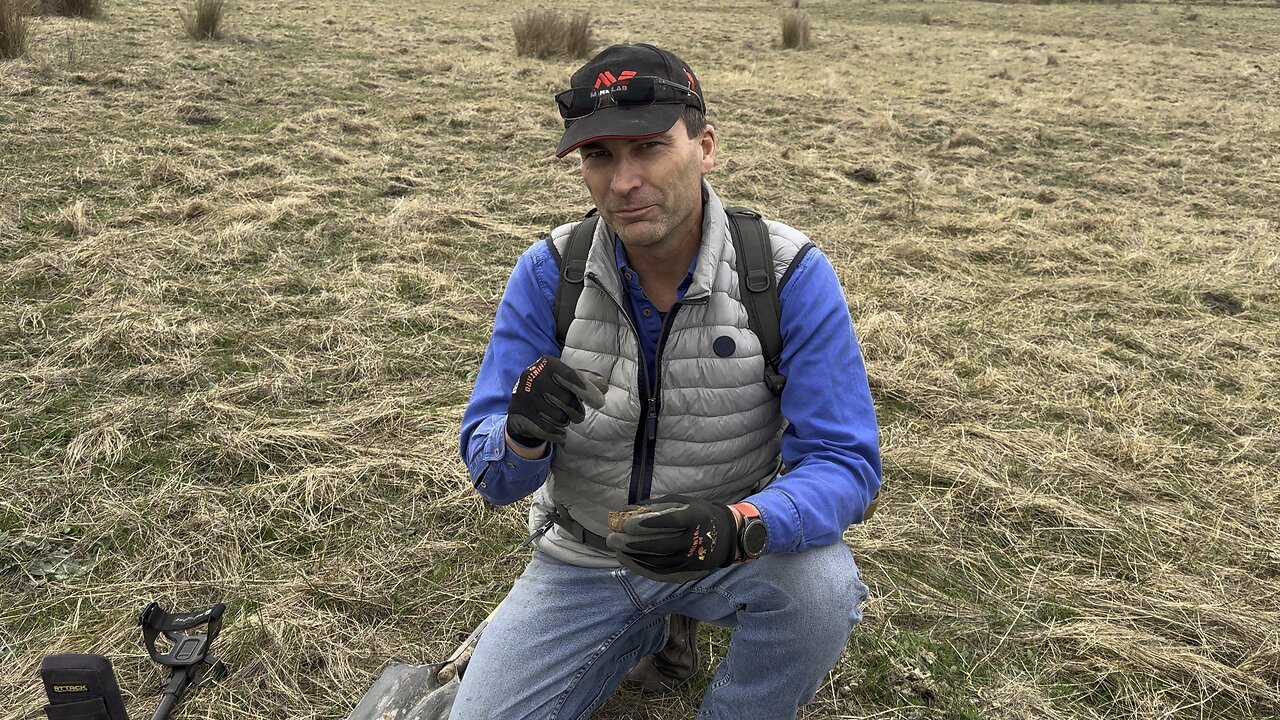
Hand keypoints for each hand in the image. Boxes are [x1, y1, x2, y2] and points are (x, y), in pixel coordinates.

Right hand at [506, 356, 607, 445]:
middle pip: (567, 399)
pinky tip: (560, 433)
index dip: (587, 390)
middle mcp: (534, 375)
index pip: (571, 376)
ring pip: (558, 417)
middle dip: (578, 411)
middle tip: (579, 416)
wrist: (523, 401)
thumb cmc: (553, 387)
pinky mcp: (519, 412)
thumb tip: (603, 387)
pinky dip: (557, 433)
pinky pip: (546, 428)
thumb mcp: (569, 380)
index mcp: (548, 363)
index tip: (599, 403)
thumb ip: (588, 380)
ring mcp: (524, 394)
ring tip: (564, 419)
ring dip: (566, 422)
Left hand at [606, 495, 737, 581]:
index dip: (648, 523)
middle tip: (612, 538)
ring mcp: (692, 559)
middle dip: (634, 543)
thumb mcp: (682, 502)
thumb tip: (626, 509)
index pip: (671, 521)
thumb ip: (656, 505)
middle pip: (662, 545)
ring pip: (659, 561)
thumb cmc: (696, 514)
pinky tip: (627, 560)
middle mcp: (696, 540)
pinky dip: (641, 568)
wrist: (724, 536)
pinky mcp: (687, 572)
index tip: (626, 523)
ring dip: (634, 556)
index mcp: (696, 517)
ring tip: (616, 549)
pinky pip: (661, 573)